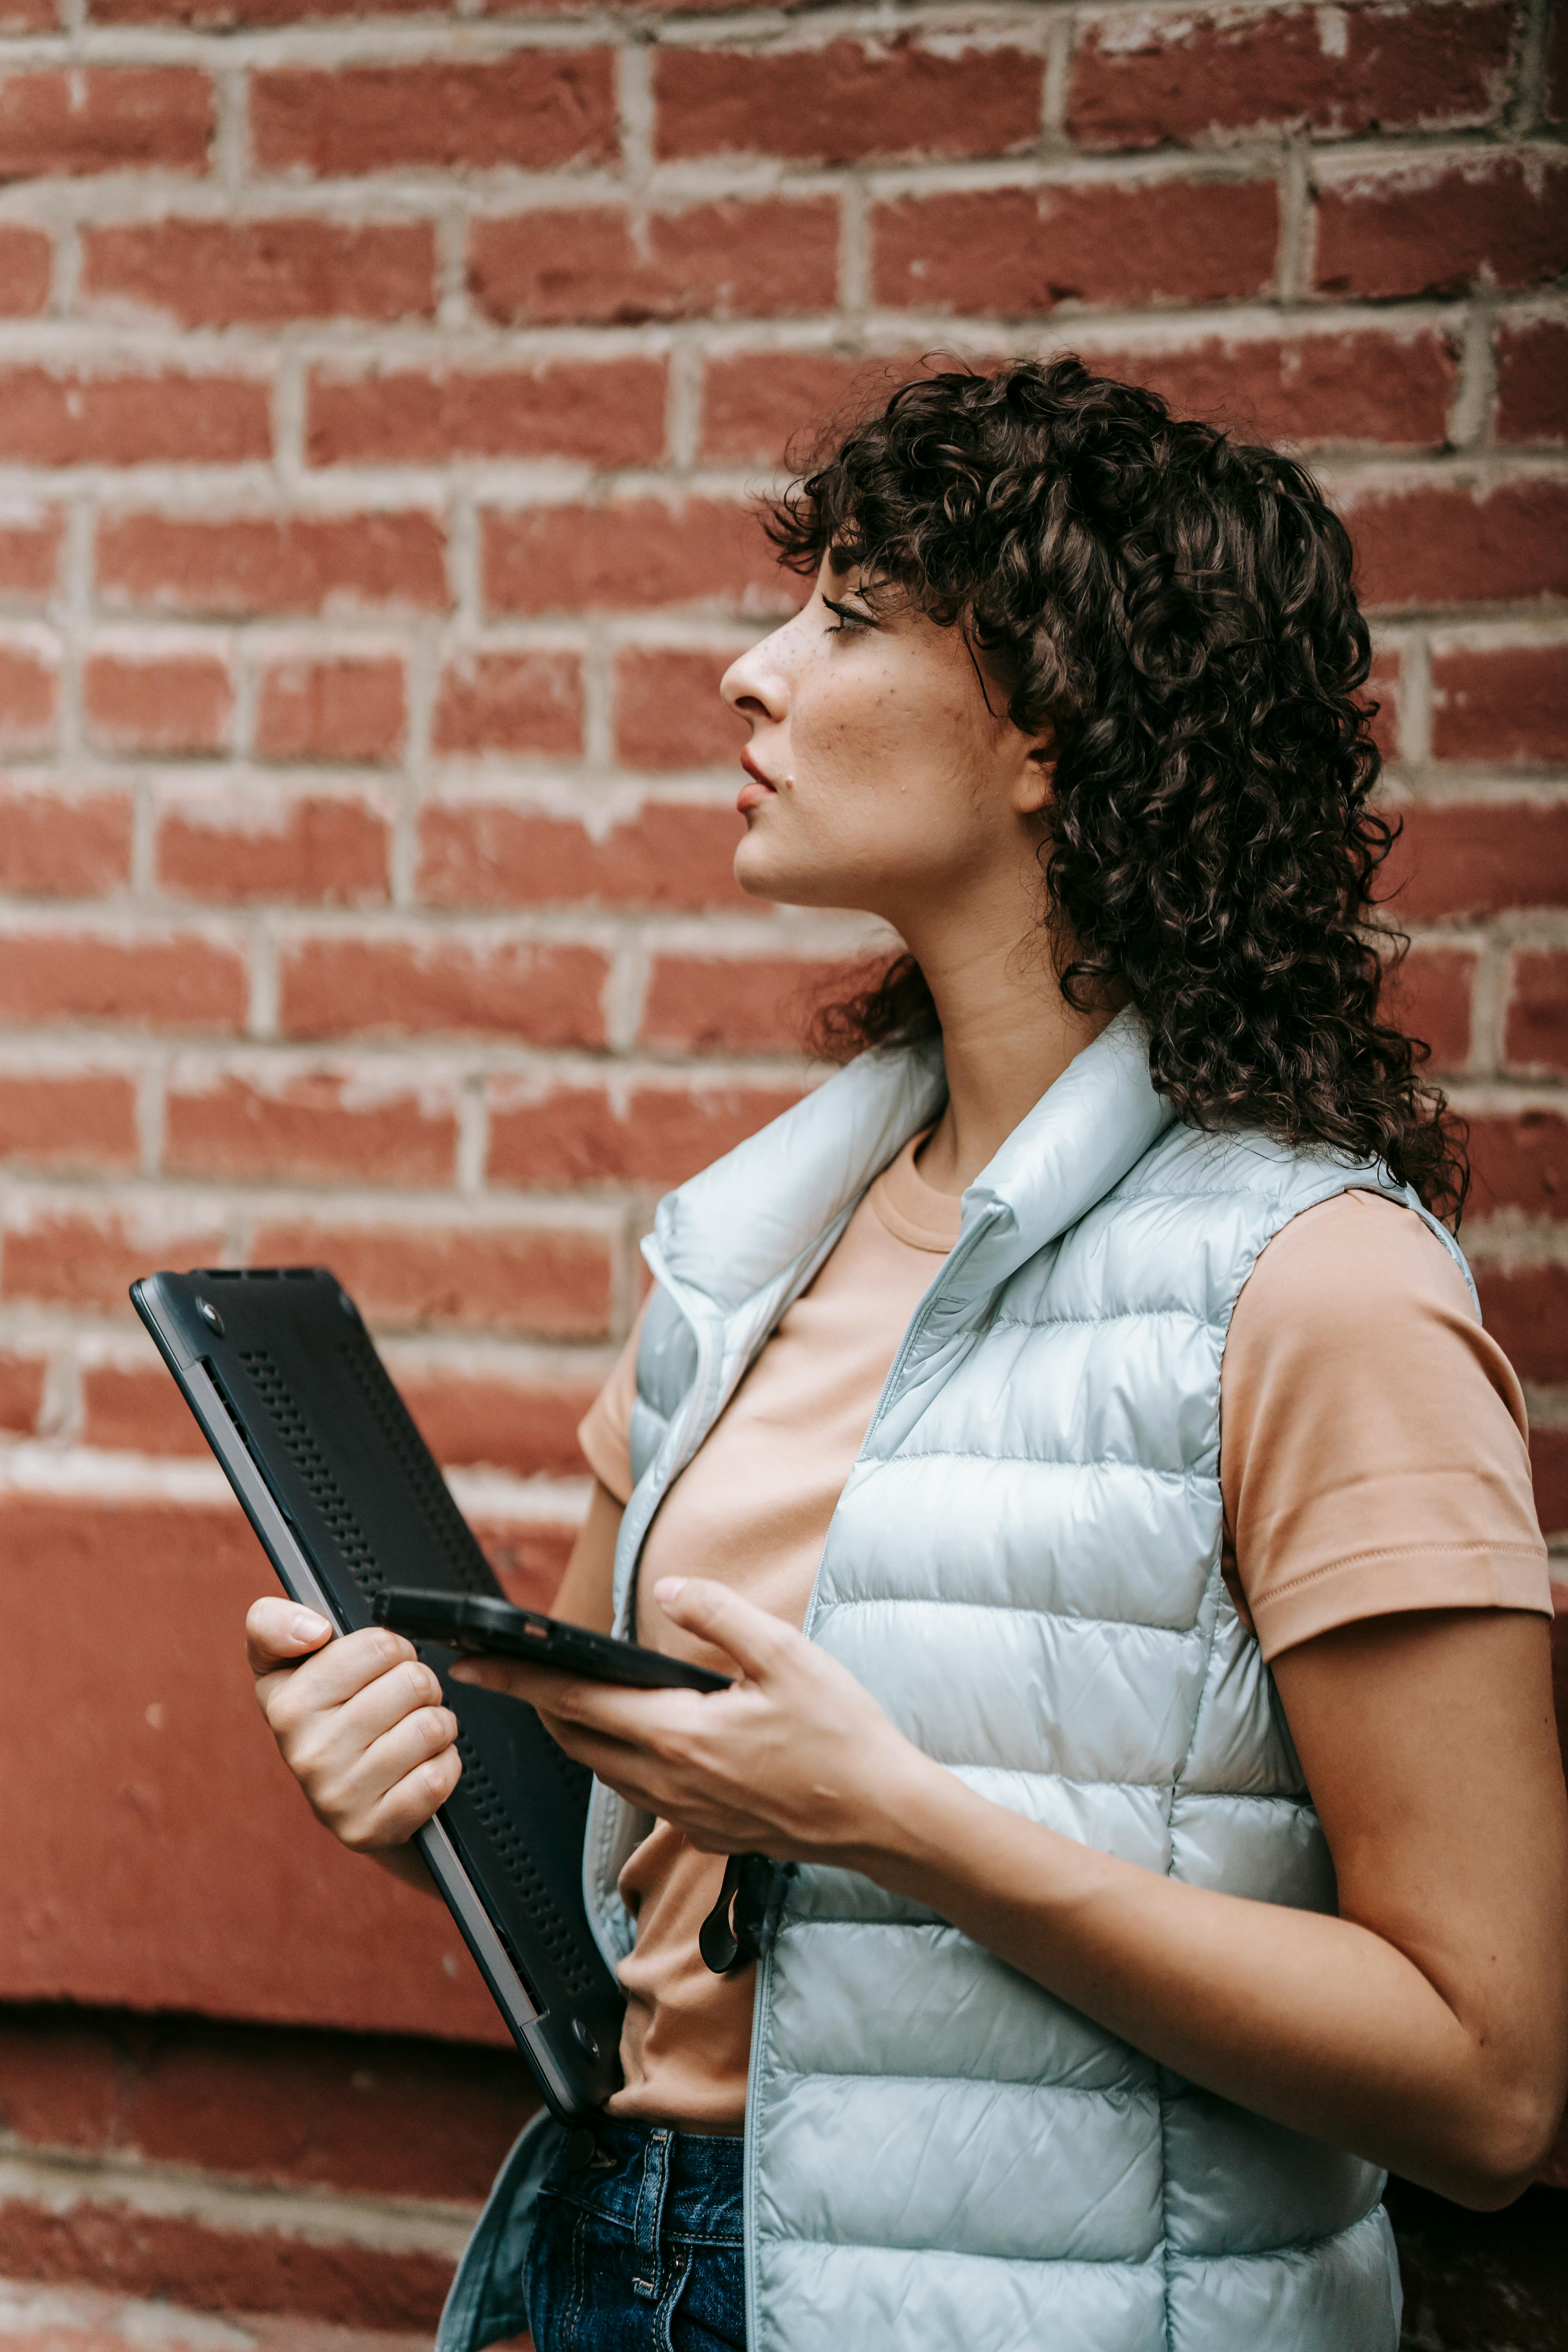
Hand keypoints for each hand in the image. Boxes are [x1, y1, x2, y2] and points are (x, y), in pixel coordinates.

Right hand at [246, 1596, 460, 1852]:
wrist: (345, 1795)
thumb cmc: (326, 1714)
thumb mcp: (288, 1661)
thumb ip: (276, 1623)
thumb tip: (313, 1630)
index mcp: (283, 1702)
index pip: (378, 1646)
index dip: (392, 1648)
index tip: (379, 1663)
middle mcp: (303, 1752)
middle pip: (413, 1683)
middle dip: (420, 1684)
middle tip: (403, 1700)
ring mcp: (336, 1795)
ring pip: (432, 1727)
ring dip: (437, 1723)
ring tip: (412, 1730)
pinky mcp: (370, 1830)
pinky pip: (438, 1777)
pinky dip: (443, 1764)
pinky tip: (419, 1765)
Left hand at [450, 1577, 935, 1867]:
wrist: (881, 1817)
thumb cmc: (841, 1734)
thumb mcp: (785, 1654)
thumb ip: (718, 1615)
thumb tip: (668, 1590)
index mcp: (678, 1734)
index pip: (574, 1700)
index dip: (517, 1679)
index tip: (472, 1665)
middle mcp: (668, 1781)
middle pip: (576, 1741)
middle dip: (538, 1705)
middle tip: (512, 1674)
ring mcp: (685, 1814)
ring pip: (605, 1771)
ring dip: (579, 1735)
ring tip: (568, 1700)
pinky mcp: (707, 1831)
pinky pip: (642, 1794)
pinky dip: (623, 1762)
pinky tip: (644, 1741)